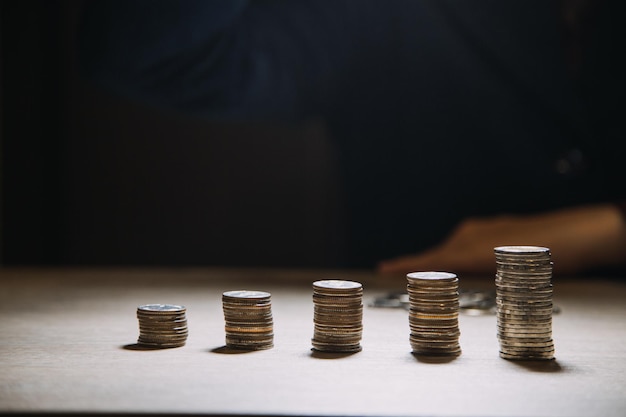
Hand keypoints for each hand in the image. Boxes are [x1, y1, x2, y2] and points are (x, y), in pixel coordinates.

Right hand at [377, 204, 625, 275]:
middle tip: (396, 270)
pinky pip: (468, 243)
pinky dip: (461, 254)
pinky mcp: (496, 229)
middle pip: (438, 252)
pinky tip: (470, 263)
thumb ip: (473, 276)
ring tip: (430, 274)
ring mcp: (485, 229)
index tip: (384, 267)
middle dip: (420, 264)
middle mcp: (473, 233)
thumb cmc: (546, 253)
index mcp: (470, 245)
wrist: (581, 234)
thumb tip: (451, 283)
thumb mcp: (503, 273)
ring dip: (442, 261)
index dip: (405, 265)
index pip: (430, 259)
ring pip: (454, 247)